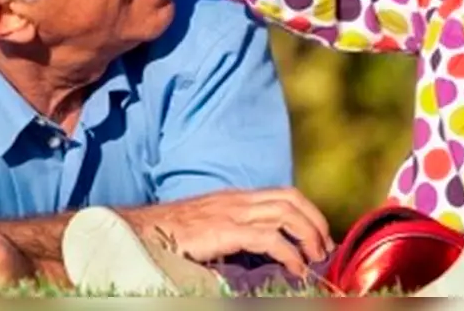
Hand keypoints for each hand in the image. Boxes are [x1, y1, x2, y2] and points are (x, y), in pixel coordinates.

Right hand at [118, 188, 334, 278]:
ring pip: (285, 213)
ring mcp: (230, 212)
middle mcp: (236, 199)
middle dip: (315, 222)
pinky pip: (268, 238)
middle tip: (325, 250)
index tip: (319, 238)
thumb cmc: (169, 237)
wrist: (138, 232)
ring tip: (314, 260)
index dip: (308, 213)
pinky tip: (295, 269)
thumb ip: (233, 235)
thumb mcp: (208, 230)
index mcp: (234, 198)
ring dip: (308, 236)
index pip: (282, 194)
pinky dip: (289, 253)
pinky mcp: (224, 230)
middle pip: (290, 198)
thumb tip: (258, 255)